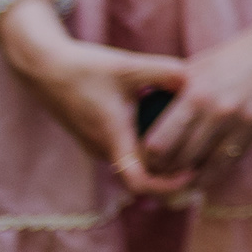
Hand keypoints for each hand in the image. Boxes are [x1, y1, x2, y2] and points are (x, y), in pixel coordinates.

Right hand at [0, 10, 193, 196]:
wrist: (45, 67)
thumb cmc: (85, 67)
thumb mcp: (129, 65)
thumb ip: (166, 72)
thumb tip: (199, 80)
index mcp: (113, 137)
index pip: (138, 181)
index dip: (166, 185)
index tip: (192, 173)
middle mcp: (103, 148)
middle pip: (142, 176)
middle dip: (173, 174)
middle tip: (206, 159)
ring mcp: (97, 144)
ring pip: (134, 164)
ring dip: (161, 161)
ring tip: (194, 144)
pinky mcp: (96, 136)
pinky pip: (125, 152)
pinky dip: (148, 149)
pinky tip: (170, 129)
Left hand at [141, 18, 251, 181]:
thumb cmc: (237, 56)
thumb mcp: (200, 67)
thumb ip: (174, 93)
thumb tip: (144, 117)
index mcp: (197, 94)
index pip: (160, 143)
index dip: (149, 158)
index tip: (147, 160)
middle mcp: (219, 111)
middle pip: (182, 160)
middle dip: (168, 172)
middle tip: (162, 175)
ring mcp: (245, 122)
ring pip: (210, 167)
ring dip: (194, 177)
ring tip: (184, 180)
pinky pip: (235, 159)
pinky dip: (220, 167)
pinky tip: (210, 169)